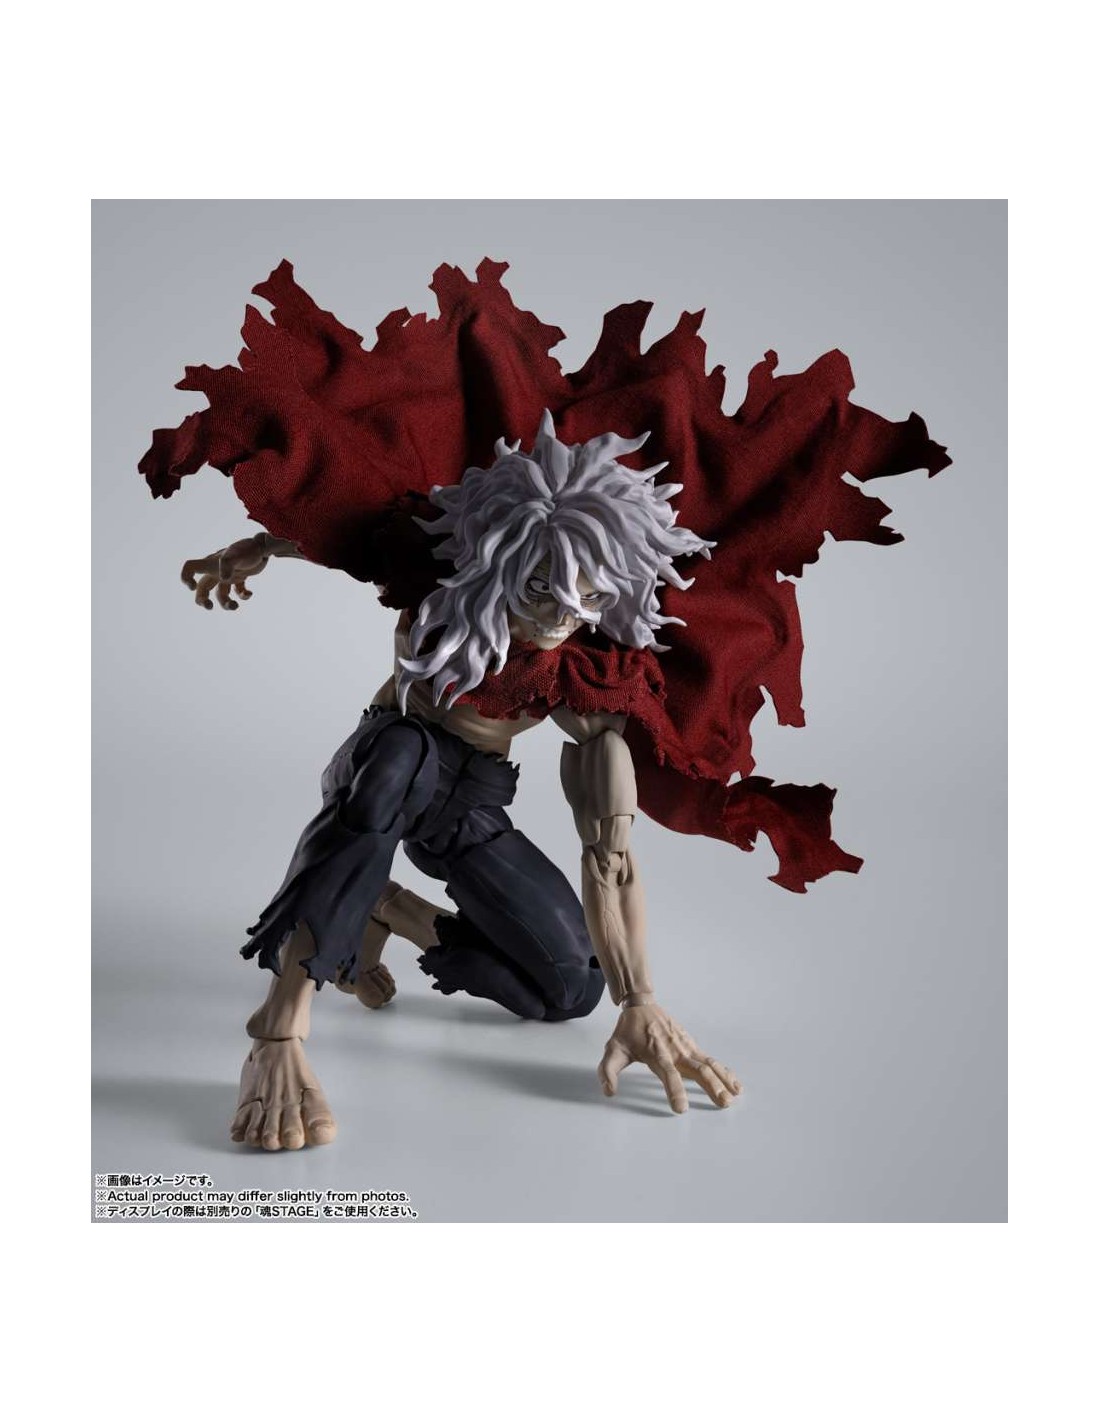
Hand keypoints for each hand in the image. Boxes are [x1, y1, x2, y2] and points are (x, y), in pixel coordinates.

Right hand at [181, 535, 269, 609]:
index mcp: (211, 564)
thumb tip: (223, 579)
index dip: (186, 578)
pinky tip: (249, 594)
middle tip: (209, 607)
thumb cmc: (248, 549)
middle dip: (202, 599)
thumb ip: (228, 565)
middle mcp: (217, 570)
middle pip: (202, 587)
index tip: (192, 587)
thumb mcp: (237, 556)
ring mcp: (229, 574)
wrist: (264, 547)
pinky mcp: (241, 577)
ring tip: (235, 606)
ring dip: (225, 603)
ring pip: (220, 594)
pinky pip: (237, 591)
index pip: (190, 568)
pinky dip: (242, 595)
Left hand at [598, 1004, 740, 1113]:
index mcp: (657, 1054)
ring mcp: (687, 1047)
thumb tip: (609, 1092)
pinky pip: (711, 1060)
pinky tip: (735, 1085)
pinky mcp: (692, 1045)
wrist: (641, 1005)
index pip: (668, 1075)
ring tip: (734, 1096)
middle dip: (711, 1086)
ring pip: (709, 1065)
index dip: (675, 1090)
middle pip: (697, 1070)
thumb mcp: (613, 1049)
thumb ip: (608, 1072)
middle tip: (722, 1103)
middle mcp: (675, 1051)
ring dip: (723, 1080)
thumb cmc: (628, 1030)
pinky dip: (725, 1071)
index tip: (681, 1108)